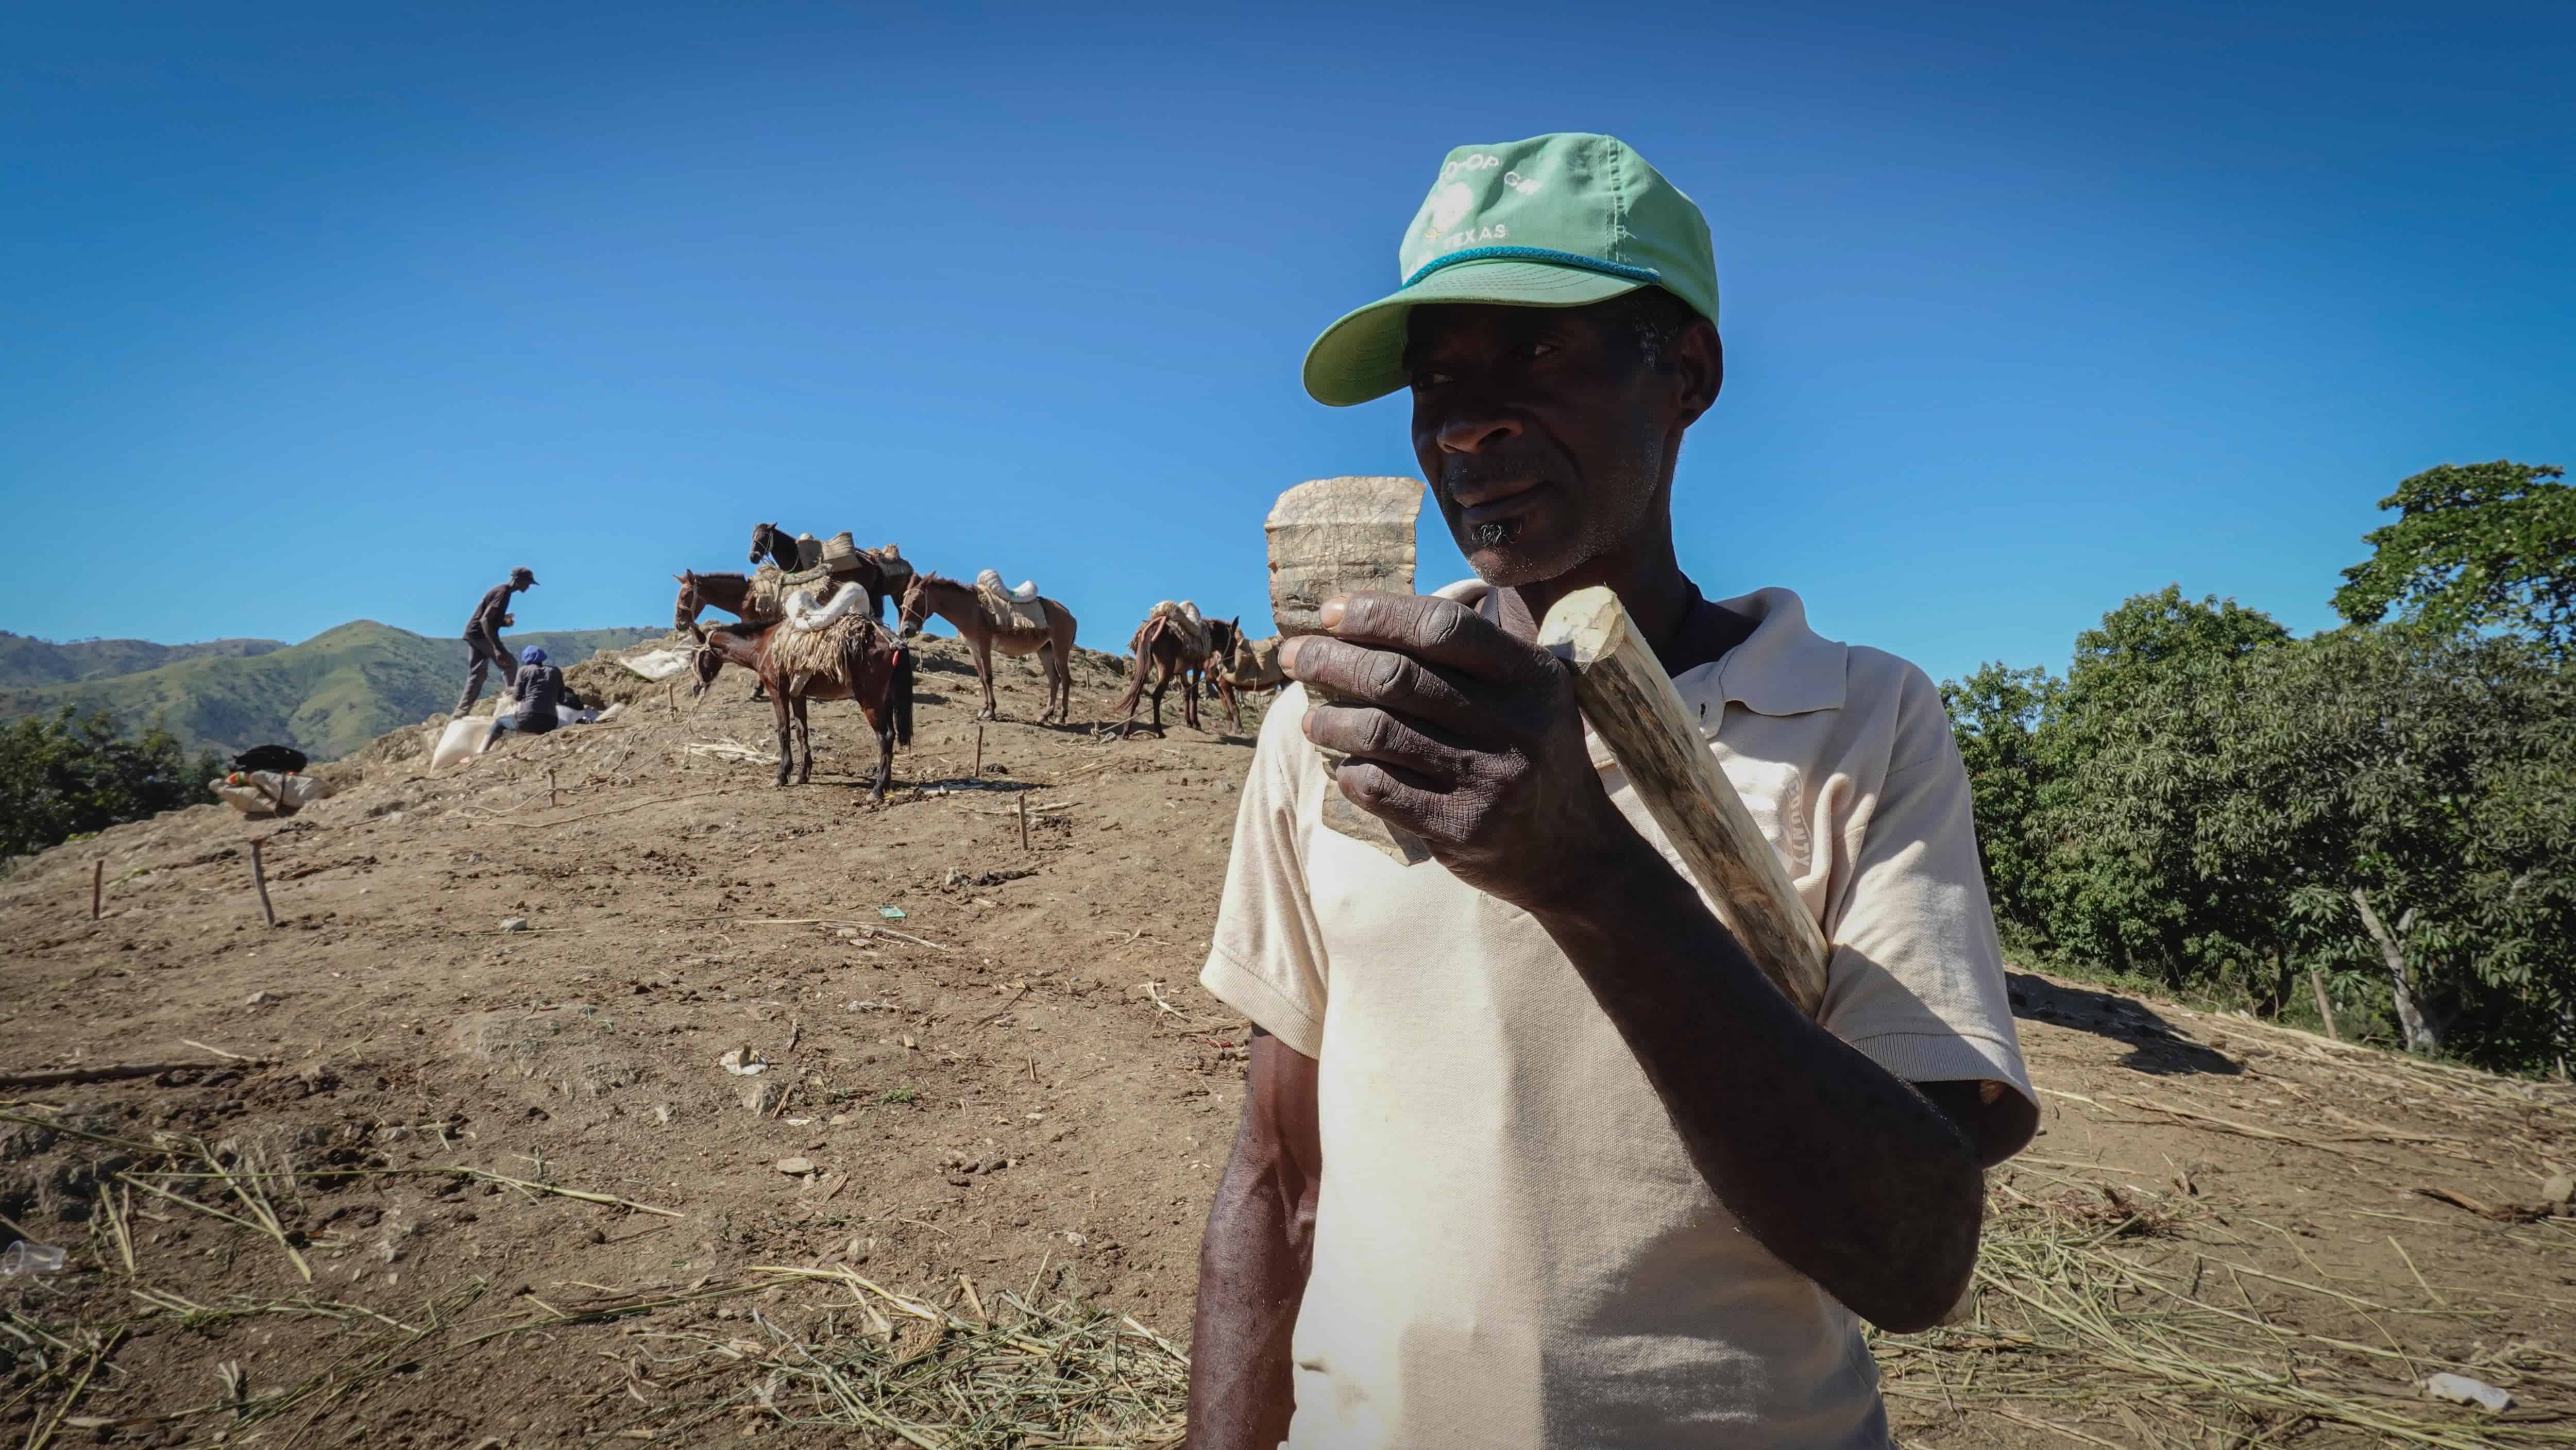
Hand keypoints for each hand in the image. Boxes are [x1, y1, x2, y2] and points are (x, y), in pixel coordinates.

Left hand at [1280, 592, 1638, 910]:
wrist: (1570, 851)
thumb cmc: (1532, 754)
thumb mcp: (1532, 692)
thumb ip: (1475, 654)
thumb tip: (1370, 615)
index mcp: (1532, 675)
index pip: (1443, 626)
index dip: (1378, 613)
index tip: (1331, 612)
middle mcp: (1515, 724)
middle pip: (1397, 677)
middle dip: (1332, 660)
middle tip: (1296, 656)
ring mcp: (1488, 779)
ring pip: (1378, 732)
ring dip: (1329, 720)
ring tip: (1311, 718)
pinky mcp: (1461, 827)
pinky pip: (1378, 788)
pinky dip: (1349, 772)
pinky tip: (1344, 766)